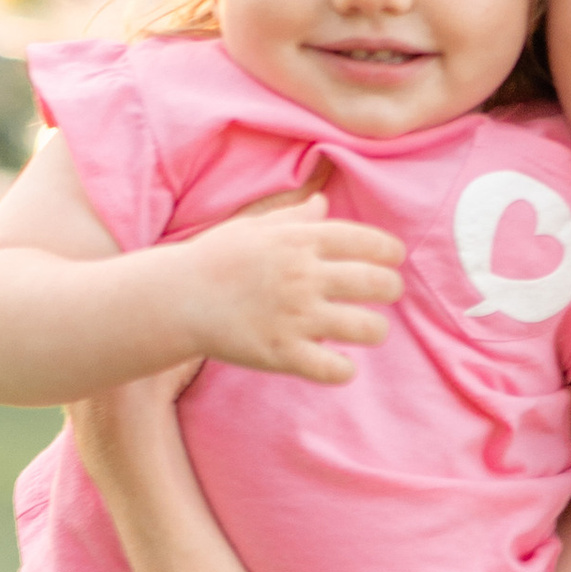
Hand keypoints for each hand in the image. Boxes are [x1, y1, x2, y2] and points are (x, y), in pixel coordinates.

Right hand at [178, 174, 404, 384]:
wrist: (175, 299)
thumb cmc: (214, 259)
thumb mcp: (253, 227)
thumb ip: (293, 216)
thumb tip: (323, 201)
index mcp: (299, 241)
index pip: (365, 241)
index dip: (389, 251)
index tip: (395, 259)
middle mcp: (303, 277)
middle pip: (376, 284)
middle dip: (391, 289)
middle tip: (389, 293)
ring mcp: (295, 317)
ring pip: (367, 328)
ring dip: (376, 330)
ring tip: (370, 331)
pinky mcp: (282, 353)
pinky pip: (334, 369)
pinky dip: (344, 370)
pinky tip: (340, 365)